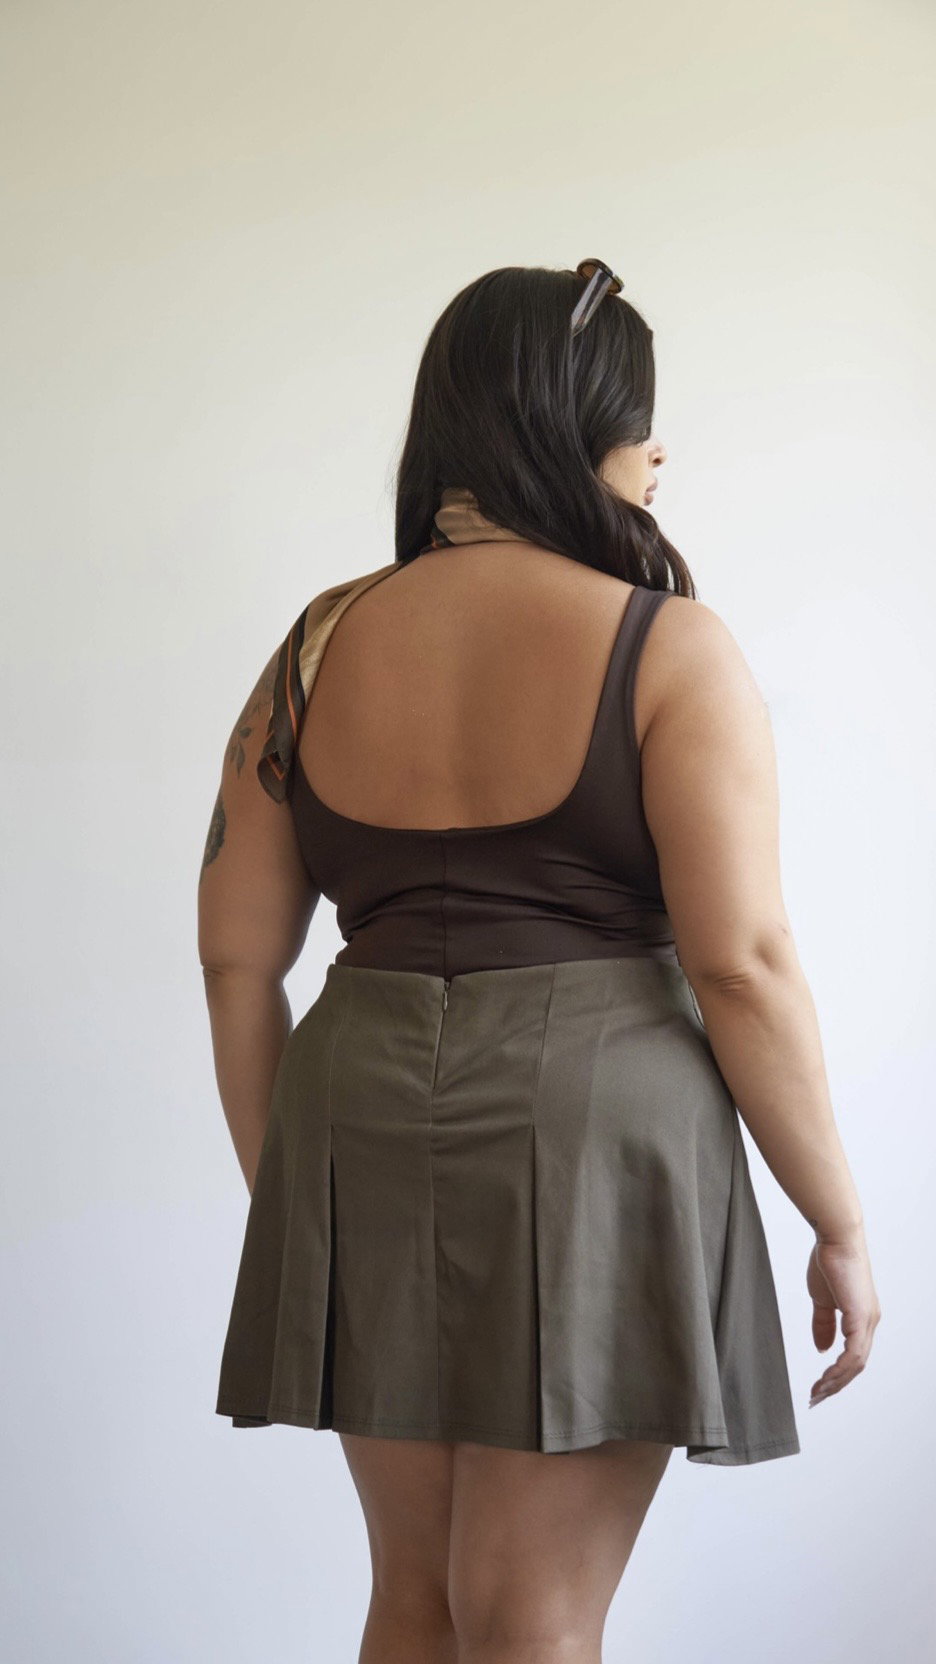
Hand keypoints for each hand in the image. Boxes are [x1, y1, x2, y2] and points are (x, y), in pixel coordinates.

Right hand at [807, 1230, 880, 1408]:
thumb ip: (824, 1324)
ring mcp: (867, 1320)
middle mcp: (869, 1322)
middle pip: (857, 1366)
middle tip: (815, 1398)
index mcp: (862, 1318)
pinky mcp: (860, 1316)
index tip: (818, 1386)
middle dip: (836, 1385)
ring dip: (836, 1381)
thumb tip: (822, 1349)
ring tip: (817, 1392)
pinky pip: (853, 1353)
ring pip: (856, 1364)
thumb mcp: (822, 1299)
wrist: (835, 1238)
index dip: (837, 1375)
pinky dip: (840, 1368)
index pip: (853, 1356)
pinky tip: (826, 1376)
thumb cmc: (829, 1262)